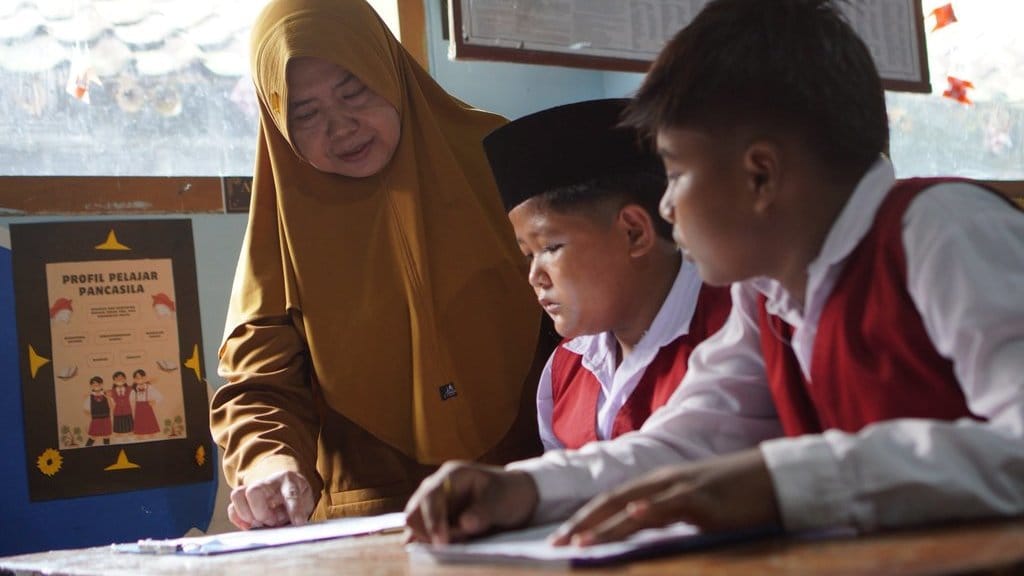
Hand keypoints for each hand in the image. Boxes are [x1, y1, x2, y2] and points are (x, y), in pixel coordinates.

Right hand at [228, 470, 313, 529]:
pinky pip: (231, 507)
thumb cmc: (297, 495)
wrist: (284, 483)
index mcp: (289, 482)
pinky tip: (249, 526)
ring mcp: (253, 488)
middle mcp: (268, 482)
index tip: (298, 523)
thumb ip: (301, 511)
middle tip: (271, 522)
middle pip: (254, 491)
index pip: (290, 494)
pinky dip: (238, 519)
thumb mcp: (306, 501)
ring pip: (238, 495)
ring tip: (259, 523)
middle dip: (260, 512)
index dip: (294, 510)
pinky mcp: (242, 498)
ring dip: (246, 515)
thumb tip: (293, 524)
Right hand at [404, 461, 538, 544]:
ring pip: (415, 526)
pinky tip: (439, 548)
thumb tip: (464, 524)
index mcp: (451, 475)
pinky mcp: (434, 520)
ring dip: (431, 539)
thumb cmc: (508, 493)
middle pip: (414, 513)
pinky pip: (420, 533)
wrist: (514, 498)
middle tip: (457, 542)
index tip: (442, 543)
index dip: (433, 521)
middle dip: (430, 532)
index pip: (430, 496)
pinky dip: (427, 542)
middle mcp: (436, 487)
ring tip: (459, 540)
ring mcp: (433, 504)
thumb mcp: (501, 501)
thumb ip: (483, 511)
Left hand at [550, 448, 779, 545]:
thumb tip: (639, 533)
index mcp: (658, 483)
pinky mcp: (705, 499)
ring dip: (606, 525)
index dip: (584, 518)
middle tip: (556, 544)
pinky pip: (673, 504)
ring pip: (635, 505)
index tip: (561, 537)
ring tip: (581, 542)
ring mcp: (683, 488)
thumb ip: (665, 516)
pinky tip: (634, 516)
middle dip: (582, 524)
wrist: (774, 477)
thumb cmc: (735, 495)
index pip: (611, 500)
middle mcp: (664, 481)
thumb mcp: (692, 506)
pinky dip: (650, 510)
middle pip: (613, 501)